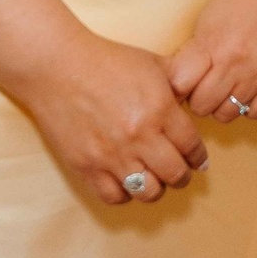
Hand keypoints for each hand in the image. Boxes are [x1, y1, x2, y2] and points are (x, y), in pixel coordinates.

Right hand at [17, 33, 208, 206]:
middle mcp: (140, 137)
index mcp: (160, 110)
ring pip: (148, 192)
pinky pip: (114, 196)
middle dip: (183, 176)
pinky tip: (126, 181)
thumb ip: (179, 83)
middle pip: (175, 174)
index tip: (197, 160)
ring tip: (154, 179)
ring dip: (156, 188)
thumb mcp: (153, 64)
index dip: (198, 156)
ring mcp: (112, 155)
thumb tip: (197, 98)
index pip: (192, 146)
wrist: (58, 66)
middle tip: (180, 173)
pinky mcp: (87, 166)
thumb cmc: (107, 61)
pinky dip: (124, 194)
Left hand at [169, 0, 256, 123]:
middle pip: (201, 106)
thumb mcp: (206, 21)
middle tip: (204, 84)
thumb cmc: (243, 2)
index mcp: (212, 45)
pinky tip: (246, 90)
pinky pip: (255, 113)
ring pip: (227, 114)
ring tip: (226, 87)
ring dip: (222, 104)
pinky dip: (247, 106)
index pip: (180, 86)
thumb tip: (176, 83)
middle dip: (198, 97)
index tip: (182, 82)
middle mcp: (235, 64)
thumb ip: (190, 53)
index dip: (178, 86)